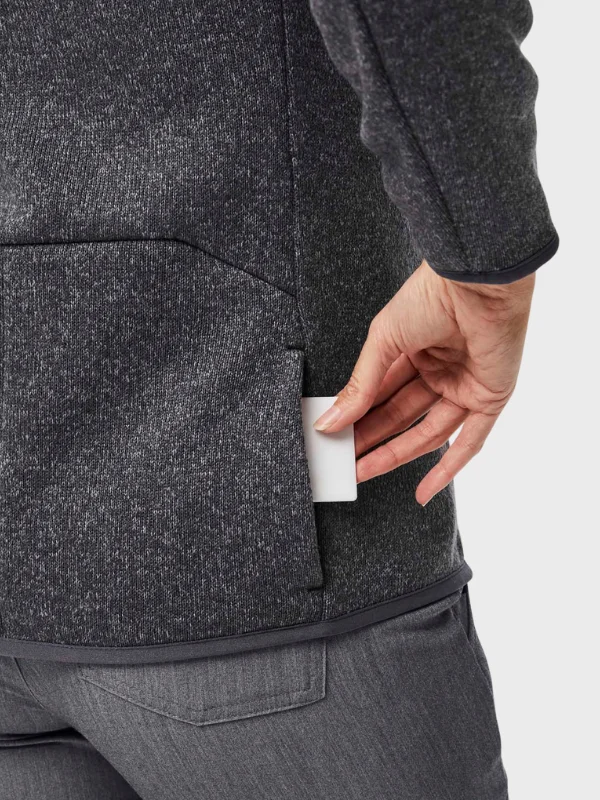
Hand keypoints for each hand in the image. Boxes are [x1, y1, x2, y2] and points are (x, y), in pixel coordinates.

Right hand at [313, 261, 534, 504]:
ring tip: (363, 472)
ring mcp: (464, 386)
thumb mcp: (383, 342)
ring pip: (427, 432)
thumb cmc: (431, 295)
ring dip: (396, 454)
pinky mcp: (489, 399)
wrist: (478, 282)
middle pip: (400, 416)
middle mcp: (438, 370)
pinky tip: (423, 492)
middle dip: (371, 439)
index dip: (356, 416)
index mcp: (412, 349)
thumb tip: (329, 421)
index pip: (379, 393)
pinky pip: (469, 442)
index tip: (331, 438)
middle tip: (342, 462)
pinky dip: (447, 468)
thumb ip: (360, 386)